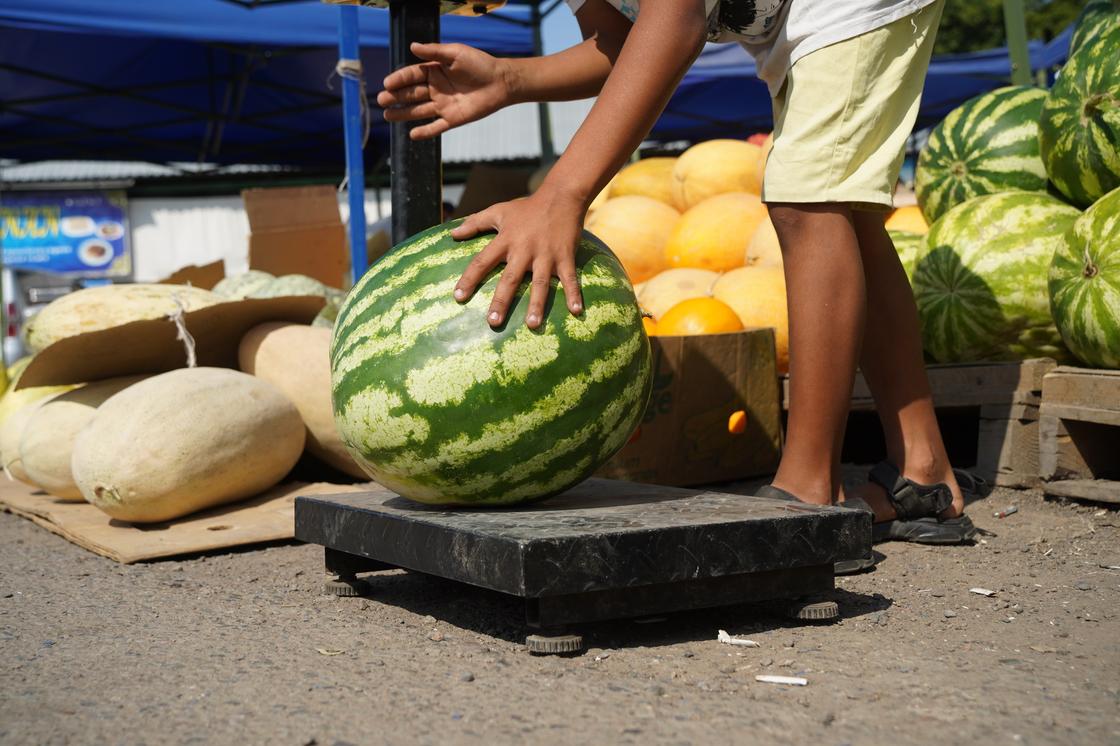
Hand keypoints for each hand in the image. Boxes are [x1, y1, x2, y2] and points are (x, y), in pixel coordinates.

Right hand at [377, 42, 512, 139]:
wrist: (500, 82)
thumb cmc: (479, 64)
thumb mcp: (455, 53)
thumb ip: (434, 51)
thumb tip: (412, 46)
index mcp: (434, 71)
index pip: (411, 75)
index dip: (399, 79)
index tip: (387, 83)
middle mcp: (435, 89)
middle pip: (411, 94)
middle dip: (396, 97)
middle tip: (381, 100)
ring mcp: (443, 105)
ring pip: (419, 111)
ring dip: (403, 113)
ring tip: (387, 116)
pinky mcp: (453, 119)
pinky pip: (436, 127)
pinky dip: (425, 132)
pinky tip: (412, 135)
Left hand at [451, 191, 585, 329]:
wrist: (561, 196)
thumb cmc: (526, 207)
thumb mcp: (498, 211)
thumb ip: (475, 223)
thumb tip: (451, 234)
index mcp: (505, 240)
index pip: (482, 261)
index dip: (469, 279)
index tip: (458, 297)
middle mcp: (524, 250)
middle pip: (510, 279)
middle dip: (501, 301)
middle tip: (493, 322)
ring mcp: (546, 255)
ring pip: (539, 283)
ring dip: (536, 304)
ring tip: (532, 325)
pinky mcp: (565, 256)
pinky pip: (569, 278)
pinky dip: (574, 293)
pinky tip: (576, 311)